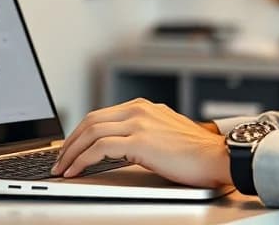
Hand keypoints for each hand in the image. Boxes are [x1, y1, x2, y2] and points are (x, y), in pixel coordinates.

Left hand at [50, 98, 232, 187]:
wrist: (219, 157)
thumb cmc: (198, 154)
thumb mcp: (166, 136)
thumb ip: (145, 134)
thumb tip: (122, 148)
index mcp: (144, 108)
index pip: (101, 116)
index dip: (80, 133)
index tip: (70, 149)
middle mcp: (139, 110)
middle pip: (90, 121)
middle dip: (70, 142)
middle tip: (59, 160)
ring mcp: (139, 123)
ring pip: (90, 133)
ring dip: (71, 153)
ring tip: (62, 169)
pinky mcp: (139, 141)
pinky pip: (99, 148)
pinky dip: (82, 160)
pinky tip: (76, 171)